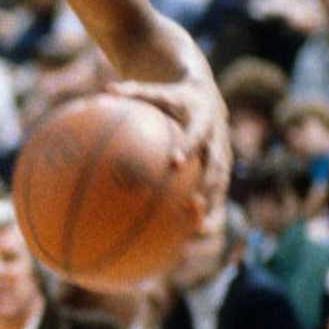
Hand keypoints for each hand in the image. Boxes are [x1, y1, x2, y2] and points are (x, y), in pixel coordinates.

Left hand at [110, 75, 230, 230]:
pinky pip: (215, 198)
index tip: (175, 162)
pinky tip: (186, 238)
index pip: (198, 134)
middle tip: (192, 204)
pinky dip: (205, 216)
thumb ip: (134, 91)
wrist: (205, 98)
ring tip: (196, 232)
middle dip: (208, 187)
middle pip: (218, 168)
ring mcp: (223, 160)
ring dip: (212, 209)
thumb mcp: (157, 91)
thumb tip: (105, 90)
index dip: (189, 147)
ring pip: (221, 188)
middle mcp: (219, 142)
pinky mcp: (220, 174)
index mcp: (205, 119)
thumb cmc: (173, 96)